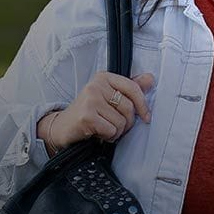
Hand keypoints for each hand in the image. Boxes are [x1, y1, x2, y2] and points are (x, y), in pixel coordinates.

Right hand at [39, 72, 153, 152]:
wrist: (63, 126)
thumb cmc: (88, 112)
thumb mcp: (108, 96)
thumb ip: (129, 88)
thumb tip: (150, 79)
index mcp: (104, 77)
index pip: (133, 87)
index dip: (143, 105)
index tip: (146, 117)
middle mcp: (96, 85)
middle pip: (129, 108)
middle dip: (126, 123)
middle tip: (114, 125)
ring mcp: (90, 100)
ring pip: (121, 122)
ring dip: (116, 131)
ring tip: (103, 128)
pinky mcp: (86, 116)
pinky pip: (111, 130)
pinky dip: (108, 136)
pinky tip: (98, 133)